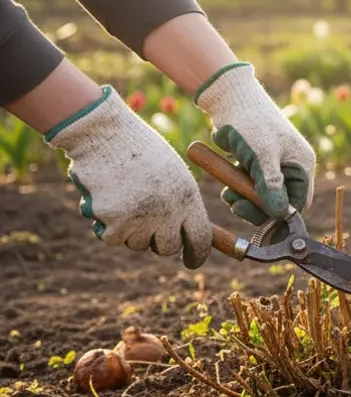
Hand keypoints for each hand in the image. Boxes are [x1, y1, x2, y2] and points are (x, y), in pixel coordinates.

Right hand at [45, 87, 212, 267]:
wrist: (103, 134)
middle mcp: (169, 212)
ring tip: (123, 199)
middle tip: (146, 225)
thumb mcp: (172, 174)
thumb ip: (180, 204)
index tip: (191, 261)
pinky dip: (105, 226)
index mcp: (188, 197)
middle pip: (168, 248)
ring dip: (129, 230)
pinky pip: (112, 239)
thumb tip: (185, 235)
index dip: (197, 254)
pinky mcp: (114, 223)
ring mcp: (141, 219)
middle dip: (158, 242)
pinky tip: (103, 202)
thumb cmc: (139, 150)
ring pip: (137, 244)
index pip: (201, 239)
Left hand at [194, 62, 315, 224]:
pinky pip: (252, 185)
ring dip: (245, 199)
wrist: (229, 96)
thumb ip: (271, 186)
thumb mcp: (261, 155)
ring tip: (228, 194)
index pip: (299, 203)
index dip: (280, 215)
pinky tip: (227, 185)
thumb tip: (280, 214)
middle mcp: (292, 166)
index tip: (259, 220)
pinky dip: (240, 188)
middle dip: (258, 207)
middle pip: (280, 202)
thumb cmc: (250, 121)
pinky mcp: (258, 162)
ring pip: (263, 195)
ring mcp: (275, 164)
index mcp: (302, 164)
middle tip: (236, 205)